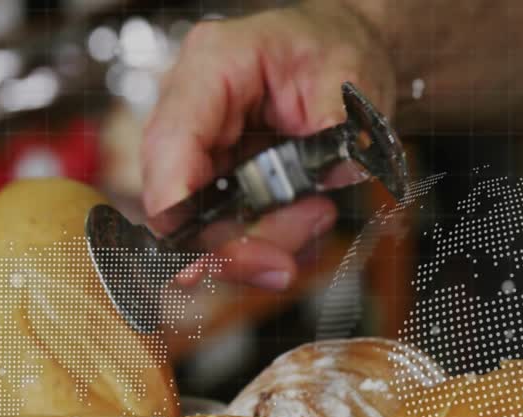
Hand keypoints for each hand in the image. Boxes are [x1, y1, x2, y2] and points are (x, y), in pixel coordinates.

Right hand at [142, 0, 395, 289]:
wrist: (348, 49)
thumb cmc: (339, 47)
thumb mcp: (352, 78)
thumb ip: (340, 132)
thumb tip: (334, 178)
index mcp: (213, 65)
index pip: (170, 144)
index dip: (175, 209)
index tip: (196, 262)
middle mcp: (192, 107)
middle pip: (177, 196)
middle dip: (230, 244)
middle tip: (284, 263)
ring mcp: (201, 144)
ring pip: (200, 222)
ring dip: (257, 242)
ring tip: (315, 217)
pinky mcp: (218, 175)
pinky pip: (225, 226)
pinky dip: (265, 240)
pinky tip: (303, 223)